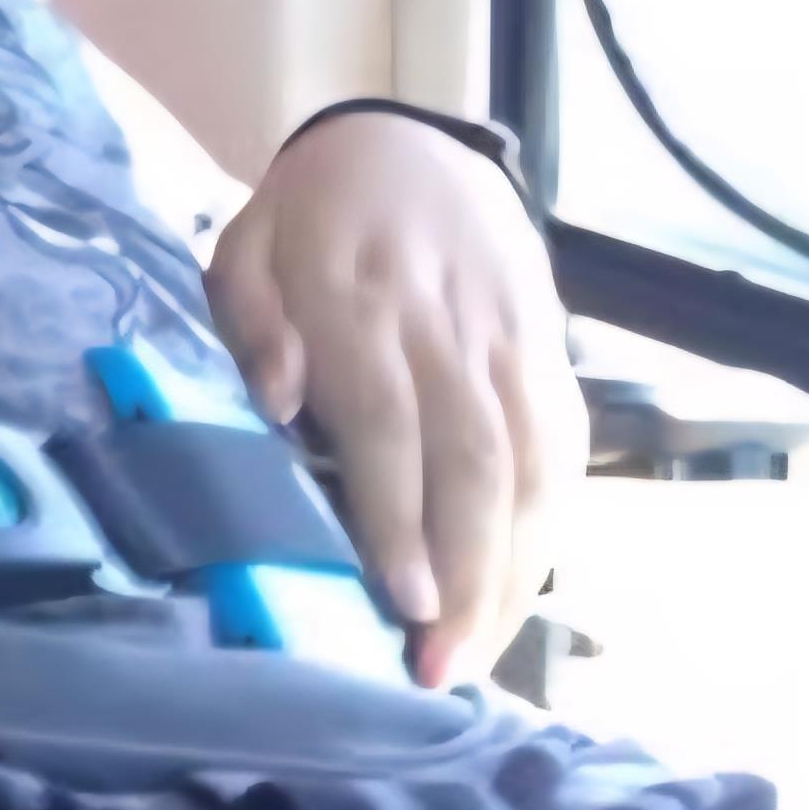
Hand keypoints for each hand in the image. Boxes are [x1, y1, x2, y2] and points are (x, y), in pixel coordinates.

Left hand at [208, 112, 584, 693]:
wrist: (410, 143)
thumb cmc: (307, 215)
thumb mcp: (245, 243)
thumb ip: (250, 320)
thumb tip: (277, 404)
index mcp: (358, 301)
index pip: (388, 422)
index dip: (400, 515)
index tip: (404, 599)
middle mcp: (445, 328)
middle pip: (472, 462)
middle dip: (466, 574)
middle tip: (440, 665)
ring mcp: (508, 341)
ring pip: (530, 466)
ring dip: (513, 569)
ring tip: (479, 652)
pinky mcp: (548, 351)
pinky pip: (563, 447)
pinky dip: (550, 523)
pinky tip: (523, 587)